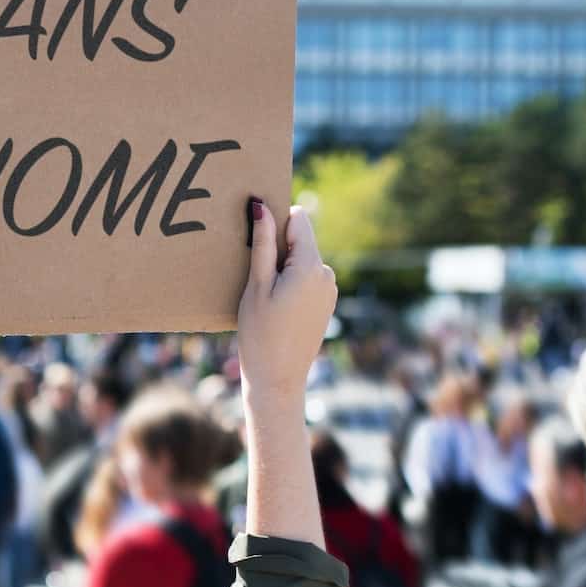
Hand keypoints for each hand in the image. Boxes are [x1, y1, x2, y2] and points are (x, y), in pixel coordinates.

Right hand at [237, 203, 337, 410]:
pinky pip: (307, 279)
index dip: (275, 224)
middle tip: (256, 279)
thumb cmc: (260, 335)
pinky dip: (291, 284)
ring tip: (265, 298)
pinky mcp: (326, 304)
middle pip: (300, 240)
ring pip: (302, 261)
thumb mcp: (256, 286)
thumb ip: (262, 244)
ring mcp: (329, 290)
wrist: (278, 381)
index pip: (297, 219)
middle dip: (277, 249)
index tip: (256, 243)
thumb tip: (261, 206)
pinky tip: (277, 309)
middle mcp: (327, 274)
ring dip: (283, 269)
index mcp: (311, 266)